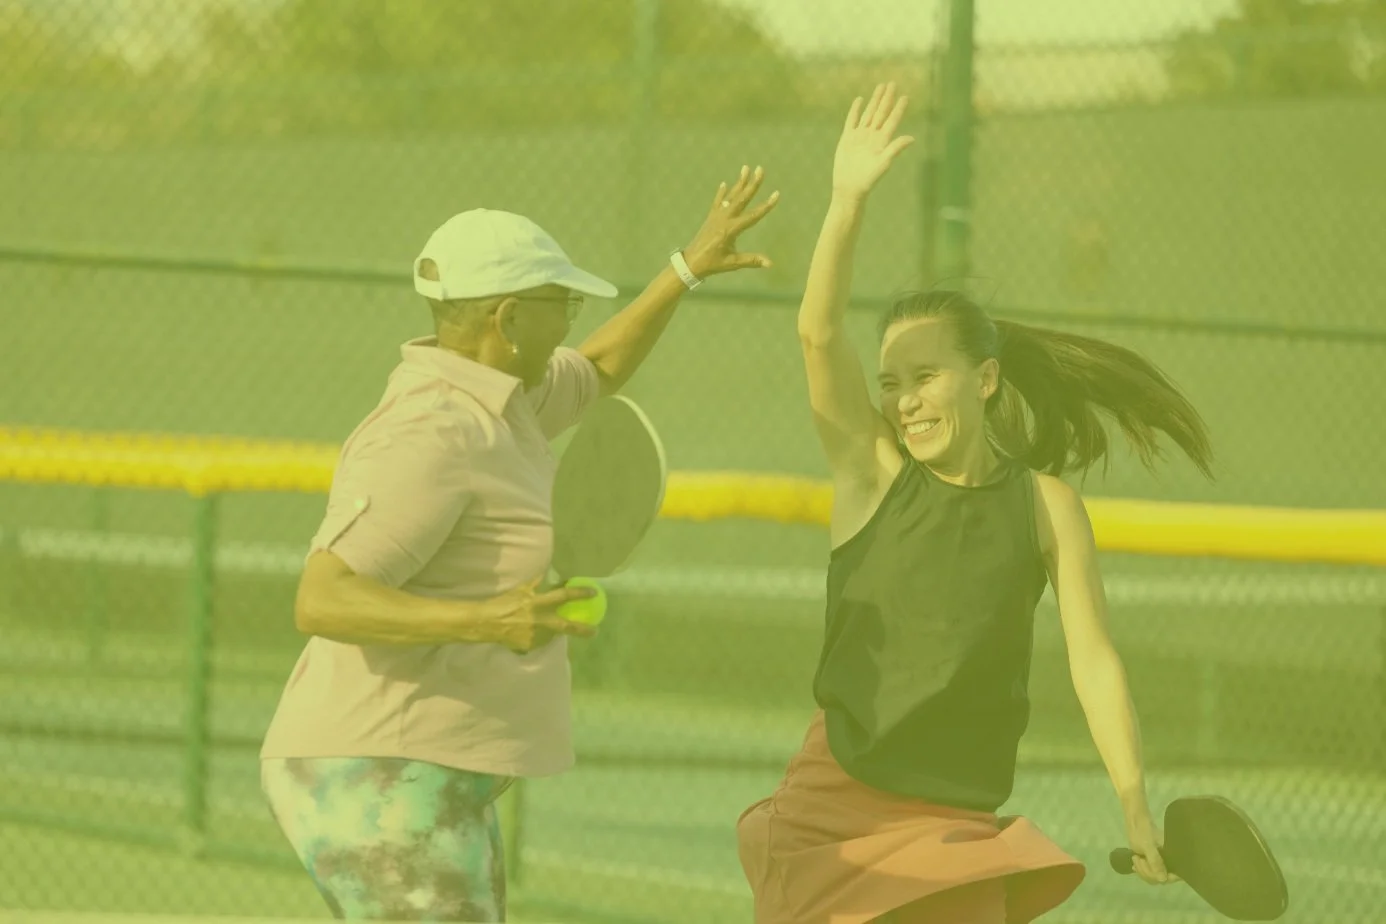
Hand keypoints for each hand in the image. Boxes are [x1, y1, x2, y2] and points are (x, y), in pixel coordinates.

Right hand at [485, 577, 598, 653]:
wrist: (486, 623)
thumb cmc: (503, 603)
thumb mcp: (520, 590)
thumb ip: (535, 585)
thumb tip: (547, 574)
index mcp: (537, 603)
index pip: (563, 596)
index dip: (580, 594)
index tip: (594, 593)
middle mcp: (539, 621)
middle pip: (566, 626)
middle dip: (582, 629)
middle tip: (595, 631)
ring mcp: (535, 636)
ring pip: (553, 635)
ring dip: (555, 631)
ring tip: (549, 627)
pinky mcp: (528, 647)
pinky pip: (539, 642)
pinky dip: (540, 637)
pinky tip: (535, 633)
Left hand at [680, 164, 779, 279]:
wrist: (691, 262)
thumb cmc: (713, 264)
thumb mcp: (733, 263)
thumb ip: (752, 260)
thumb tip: (771, 264)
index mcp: (731, 229)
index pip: (753, 216)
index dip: (766, 205)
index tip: (776, 194)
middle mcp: (724, 219)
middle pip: (742, 198)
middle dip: (752, 184)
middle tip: (760, 169)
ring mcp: (716, 216)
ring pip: (730, 196)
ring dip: (739, 182)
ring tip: (746, 167)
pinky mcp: (710, 217)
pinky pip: (717, 202)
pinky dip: (721, 193)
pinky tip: (725, 183)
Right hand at [833, 82, 914, 201]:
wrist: (849, 187)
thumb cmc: (868, 178)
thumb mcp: (884, 163)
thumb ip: (895, 148)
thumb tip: (912, 138)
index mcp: (883, 141)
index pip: (893, 120)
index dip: (899, 108)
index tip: (905, 96)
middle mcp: (873, 136)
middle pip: (881, 112)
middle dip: (887, 98)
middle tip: (893, 83)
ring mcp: (860, 136)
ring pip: (869, 113)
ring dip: (875, 100)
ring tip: (880, 87)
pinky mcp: (847, 138)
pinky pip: (852, 120)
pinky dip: (855, 110)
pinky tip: (860, 100)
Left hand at [1124, 807, 1175, 884]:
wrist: (1135, 821)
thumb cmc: (1144, 831)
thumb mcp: (1148, 846)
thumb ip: (1156, 862)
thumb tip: (1163, 880)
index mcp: (1173, 857)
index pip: (1174, 876)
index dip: (1164, 877)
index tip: (1150, 867)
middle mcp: (1169, 862)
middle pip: (1161, 878)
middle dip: (1148, 872)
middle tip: (1139, 859)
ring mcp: (1160, 862)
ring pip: (1153, 877)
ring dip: (1142, 871)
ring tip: (1136, 858)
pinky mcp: (1151, 861)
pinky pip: (1148, 872)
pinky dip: (1141, 870)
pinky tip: (1135, 865)